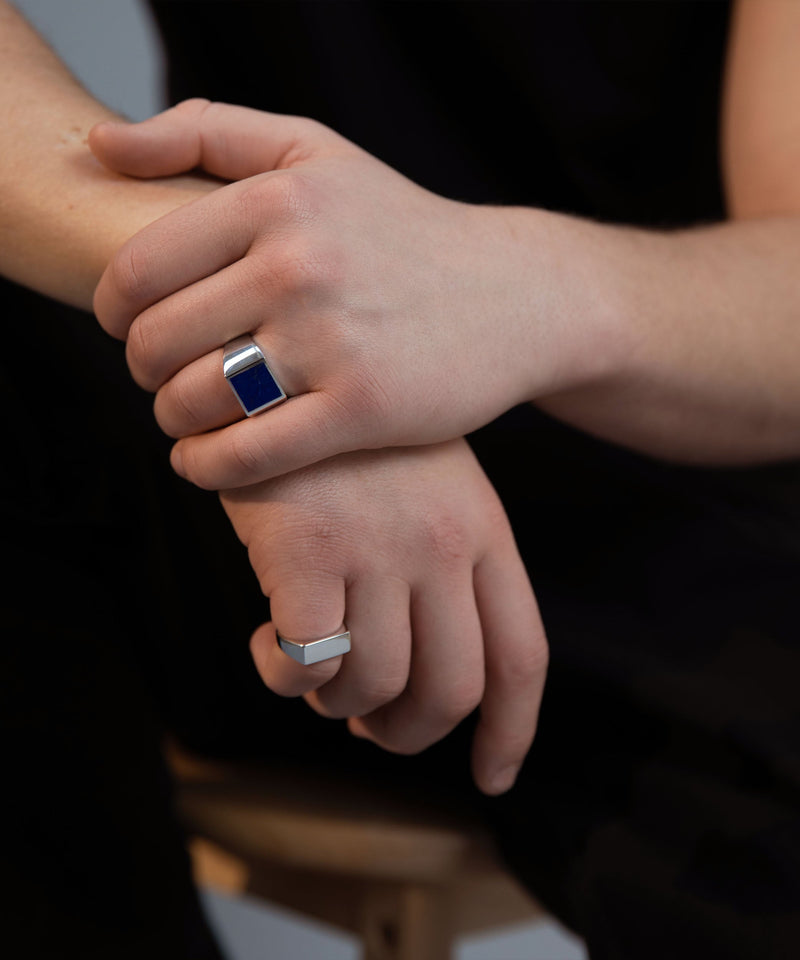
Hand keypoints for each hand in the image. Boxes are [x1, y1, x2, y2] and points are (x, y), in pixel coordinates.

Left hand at [90, 99, 571, 488]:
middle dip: (142, 370)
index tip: (131, 327)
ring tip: (189, 414)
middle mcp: (298, 267)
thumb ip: (207, 132)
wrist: (513, 295)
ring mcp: (332, 342)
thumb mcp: (313, 152)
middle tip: (164, 375)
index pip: (135, 272)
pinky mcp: (362, 410)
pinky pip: (245, 458)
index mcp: (274, 202)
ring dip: (172, 420)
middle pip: (155, 342)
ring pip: (193, 402)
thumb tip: (102, 142)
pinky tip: (204, 463)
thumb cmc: (400, 229)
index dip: (113, 312)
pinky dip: (206, 470)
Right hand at [218, 438, 547, 795]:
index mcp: (484, 531)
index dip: (511, 731)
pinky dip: (283, 676)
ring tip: (310, 668)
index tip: (494, 777)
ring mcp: (378, 547)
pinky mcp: (307, 550)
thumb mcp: (432, 483)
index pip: (520, 655)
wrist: (284, 364)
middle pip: (450, 689)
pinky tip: (266, 642)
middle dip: (407, 733)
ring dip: (336, 702)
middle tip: (367, 725)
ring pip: (372, 685)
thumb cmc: (353, 438)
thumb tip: (418, 672)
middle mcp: (443, 546)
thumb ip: (446, 565)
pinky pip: (306, 663)